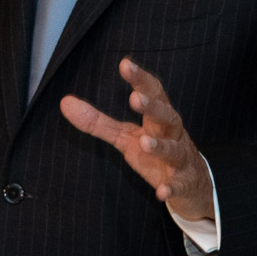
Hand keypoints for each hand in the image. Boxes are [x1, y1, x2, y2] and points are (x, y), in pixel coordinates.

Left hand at [60, 59, 213, 221]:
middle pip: (168, 117)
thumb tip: (64, 102)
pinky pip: (179, 185)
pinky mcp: (183, 184)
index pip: (153, 93)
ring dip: (161, 147)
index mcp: (158, 119)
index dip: (140, 79)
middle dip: (154, 108)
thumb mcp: (125, 137)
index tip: (125, 63)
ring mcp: (180, 159)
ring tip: (145, 143)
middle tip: (136, 98)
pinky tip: (161, 192)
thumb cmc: (155, 153)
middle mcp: (172, 135)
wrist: (192, 185)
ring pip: (175, 150)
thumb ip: (97, 121)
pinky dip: (171, 187)